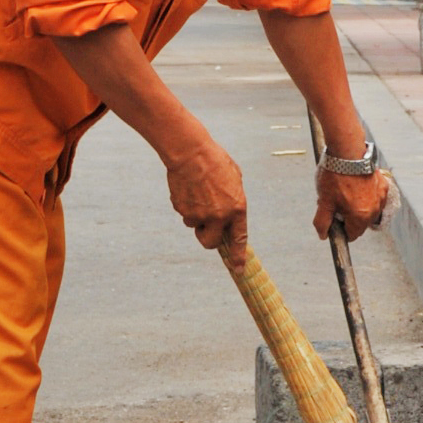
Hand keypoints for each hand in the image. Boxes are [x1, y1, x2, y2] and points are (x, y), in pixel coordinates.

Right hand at [165, 132, 247, 270]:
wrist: (190, 152)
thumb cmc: (215, 161)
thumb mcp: (234, 178)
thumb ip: (234, 199)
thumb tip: (229, 211)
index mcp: (237, 208)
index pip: (239, 238)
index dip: (238, 256)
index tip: (238, 269)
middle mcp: (219, 216)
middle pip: (211, 242)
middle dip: (208, 237)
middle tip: (206, 226)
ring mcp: (199, 215)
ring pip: (194, 225)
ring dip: (195, 215)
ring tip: (197, 193)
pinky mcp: (183, 210)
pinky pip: (184, 214)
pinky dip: (186, 205)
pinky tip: (188, 188)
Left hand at [314, 167, 389, 242]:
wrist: (347, 152)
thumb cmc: (335, 176)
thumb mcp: (324, 201)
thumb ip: (322, 221)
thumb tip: (323, 235)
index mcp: (360, 217)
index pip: (352, 235)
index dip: (341, 229)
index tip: (334, 218)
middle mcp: (374, 210)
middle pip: (361, 224)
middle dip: (349, 217)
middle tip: (337, 202)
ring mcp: (381, 198)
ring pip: (369, 211)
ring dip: (359, 207)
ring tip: (346, 192)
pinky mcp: (383, 186)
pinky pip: (375, 198)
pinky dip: (367, 195)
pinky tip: (356, 185)